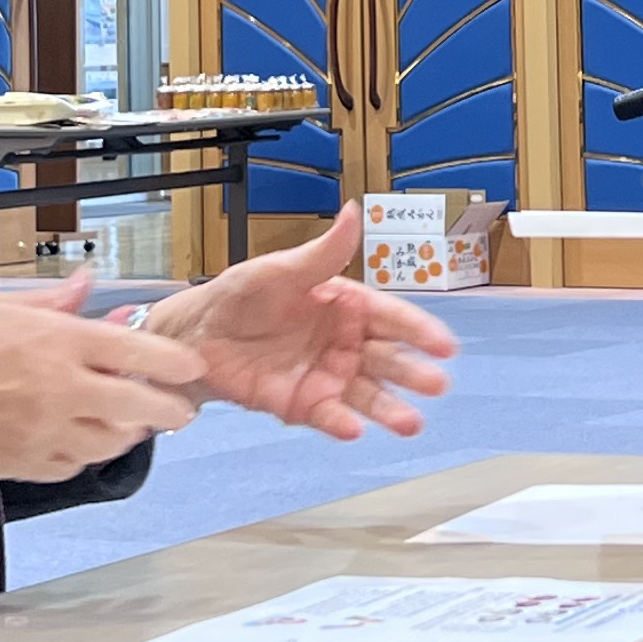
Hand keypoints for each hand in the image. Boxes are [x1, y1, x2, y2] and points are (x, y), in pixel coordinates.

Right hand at [0, 288, 204, 480]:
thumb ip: (49, 302)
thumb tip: (86, 285)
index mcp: (57, 343)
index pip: (138, 353)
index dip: (174, 363)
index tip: (191, 368)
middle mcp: (60, 390)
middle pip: (139, 407)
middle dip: (170, 410)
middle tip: (181, 409)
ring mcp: (43, 432)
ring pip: (110, 443)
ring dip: (128, 434)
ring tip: (134, 425)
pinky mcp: (21, 463)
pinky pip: (70, 466)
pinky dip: (84, 456)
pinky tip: (81, 444)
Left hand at [142, 207, 457, 442]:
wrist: (197, 335)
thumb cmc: (242, 295)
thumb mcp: (281, 270)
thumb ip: (323, 252)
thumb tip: (355, 211)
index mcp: (346, 306)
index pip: (390, 317)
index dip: (419, 330)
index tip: (445, 345)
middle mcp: (345, 343)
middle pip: (387, 359)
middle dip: (413, 372)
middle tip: (437, 384)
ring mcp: (327, 377)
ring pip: (367, 394)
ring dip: (390, 409)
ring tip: (411, 423)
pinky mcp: (303, 405)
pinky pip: (328, 415)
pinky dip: (341, 423)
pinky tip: (355, 430)